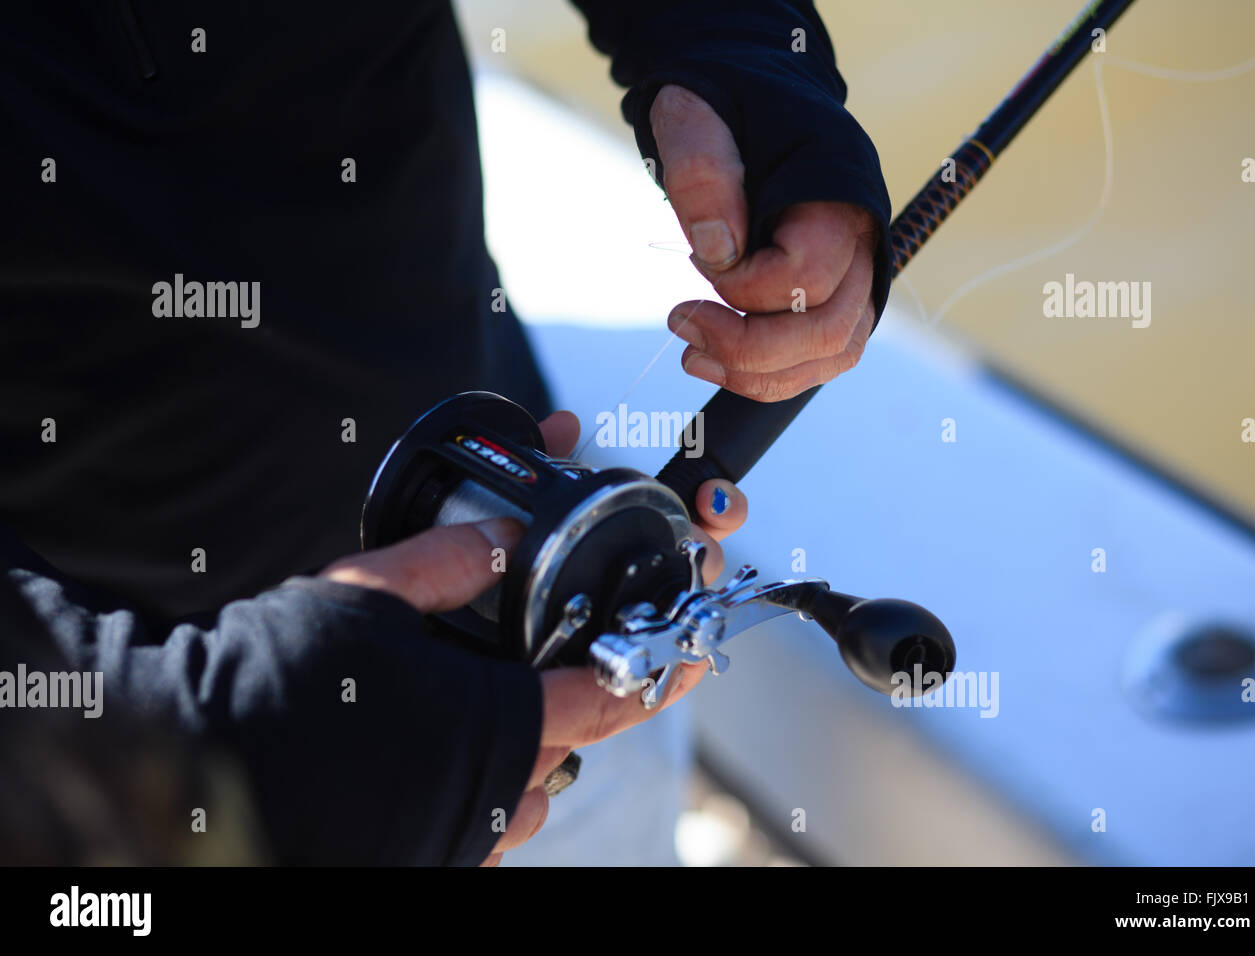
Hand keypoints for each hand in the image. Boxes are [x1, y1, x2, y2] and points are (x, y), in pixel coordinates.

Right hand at [321, 410, 748, 864]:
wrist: (205, 761)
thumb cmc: (282, 679)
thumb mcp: (370, 590)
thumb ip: (449, 559)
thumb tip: (501, 533)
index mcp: (496, 721)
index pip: (611, 697)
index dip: (660, 668)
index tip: (691, 652)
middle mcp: (493, 790)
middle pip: (577, 742)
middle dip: (587, 699)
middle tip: (582, 663)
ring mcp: (463, 835)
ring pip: (536, 790)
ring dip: (539, 748)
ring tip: (504, 706)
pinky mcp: (430, 856)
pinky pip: (490, 826)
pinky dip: (495, 790)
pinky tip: (457, 756)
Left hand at [650, 84, 879, 402]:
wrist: (743, 101)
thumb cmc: (721, 105)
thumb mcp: (694, 118)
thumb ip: (704, 174)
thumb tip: (717, 250)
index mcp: (840, 186)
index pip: (807, 272)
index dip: (744, 285)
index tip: (694, 259)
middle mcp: (865, 235)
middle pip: (831, 329)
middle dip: (751, 348)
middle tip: (683, 327)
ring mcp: (858, 270)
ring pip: (832, 354)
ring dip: (759, 373)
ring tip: (693, 356)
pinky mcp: (837, 295)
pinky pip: (821, 357)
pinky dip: (770, 375)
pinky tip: (716, 361)